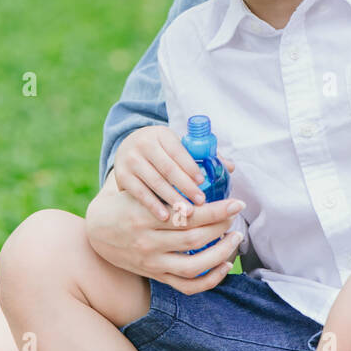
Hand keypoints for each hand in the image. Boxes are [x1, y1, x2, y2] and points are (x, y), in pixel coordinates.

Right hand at [85, 186, 245, 295]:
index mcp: (144, 216)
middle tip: (236, 215)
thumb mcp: (139, 188)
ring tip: (235, 239)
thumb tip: (206, 167)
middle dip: (221, 227)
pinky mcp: (155, 275)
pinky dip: (209, 280)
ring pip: (193, 265)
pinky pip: (186, 285)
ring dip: (220, 253)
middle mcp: (148, 241)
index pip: (188, 215)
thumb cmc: (124, 203)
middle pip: (194, 238)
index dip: (217, 210)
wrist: (96, 232)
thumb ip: (167, 183)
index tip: (236, 202)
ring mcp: (152, 262)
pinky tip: (224, 265)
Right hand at [113, 125, 234, 217]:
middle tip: (201, 202)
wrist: (126, 150)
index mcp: (161, 134)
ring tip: (187, 212)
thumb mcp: (175, 147)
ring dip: (173, 199)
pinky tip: (166, 216)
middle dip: (186, 187)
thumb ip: (200, 156)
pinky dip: (153, 205)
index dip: (191, 167)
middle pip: (168, 168)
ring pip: (155, 182)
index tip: (203, 183)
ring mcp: (131, 160)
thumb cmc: (160, 152)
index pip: (178, 151)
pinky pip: (139, 193)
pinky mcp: (122, 176)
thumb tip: (229, 167)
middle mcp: (144, 144)